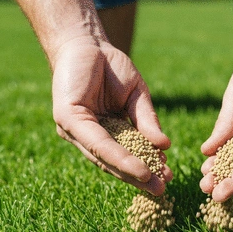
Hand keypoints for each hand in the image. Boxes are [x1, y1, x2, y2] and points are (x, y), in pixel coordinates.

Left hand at [52, 38, 171, 194]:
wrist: (88, 41)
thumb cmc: (112, 68)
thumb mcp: (137, 97)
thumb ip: (147, 122)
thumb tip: (165, 146)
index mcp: (104, 132)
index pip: (124, 155)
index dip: (144, 167)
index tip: (165, 178)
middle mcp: (87, 136)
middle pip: (114, 162)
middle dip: (138, 177)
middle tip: (161, 190)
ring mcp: (74, 130)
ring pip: (106, 157)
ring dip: (130, 171)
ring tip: (152, 182)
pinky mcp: (67, 119)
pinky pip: (97, 142)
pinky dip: (118, 156)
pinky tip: (137, 168)